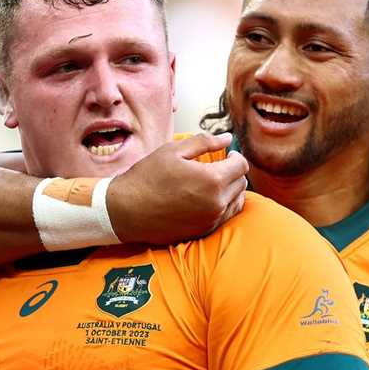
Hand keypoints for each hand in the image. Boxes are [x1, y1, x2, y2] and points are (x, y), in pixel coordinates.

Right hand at [107, 132, 247, 244]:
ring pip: (237, 201)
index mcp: (212, 180)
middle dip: (234, 172)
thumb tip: (227, 138)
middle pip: (241, 183)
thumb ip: (204, 142)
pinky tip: (209, 197)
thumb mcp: (173, 150)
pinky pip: (225, 216)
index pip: (241, 166)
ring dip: (231, 189)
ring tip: (216, 182)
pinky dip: (224, 205)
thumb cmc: (147, 177)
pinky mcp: (203, 231)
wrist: (126, 211)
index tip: (227, 155)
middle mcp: (216, 203)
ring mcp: (211, 220)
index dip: (235, 156)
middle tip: (219, 166)